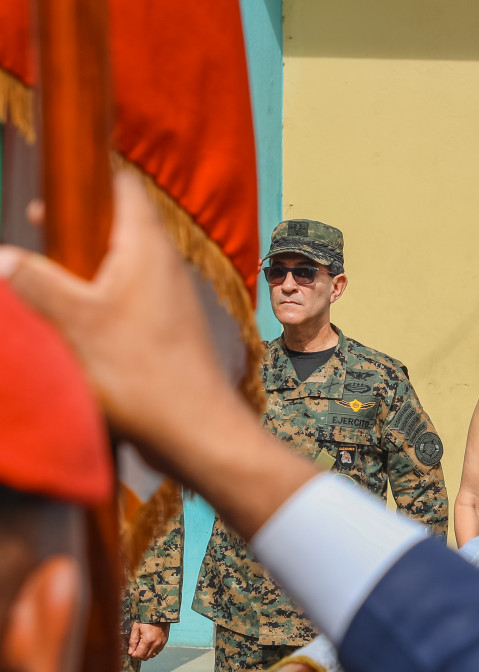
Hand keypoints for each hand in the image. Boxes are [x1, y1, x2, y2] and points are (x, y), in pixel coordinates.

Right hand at [0, 171, 314, 539]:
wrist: (198, 431)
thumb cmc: (141, 373)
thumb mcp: (73, 322)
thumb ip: (35, 282)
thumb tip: (1, 255)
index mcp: (147, 247)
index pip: (122, 186)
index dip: (88, 173)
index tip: (56, 173)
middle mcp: (166, 267)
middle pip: (119, 224)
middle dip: (77, 221)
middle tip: (38, 224)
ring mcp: (170, 300)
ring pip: (123, 264)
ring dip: (86, 264)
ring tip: (48, 275)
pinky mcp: (169, 331)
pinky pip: (130, 300)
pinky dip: (102, 298)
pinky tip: (77, 321)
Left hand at [128, 622, 170, 659]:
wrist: (159, 612)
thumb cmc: (146, 618)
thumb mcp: (136, 627)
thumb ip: (133, 640)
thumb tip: (130, 651)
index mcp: (148, 640)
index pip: (139, 655)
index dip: (133, 654)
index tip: (131, 650)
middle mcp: (156, 643)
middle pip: (145, 657)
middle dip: (139, 654)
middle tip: (136, 647)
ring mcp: (162, 643)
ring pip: (152, 655)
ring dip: (146, 653)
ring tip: (143, 645)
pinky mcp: (165, 641)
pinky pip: (157, 651)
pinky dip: (152, 650)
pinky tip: (149, 644)